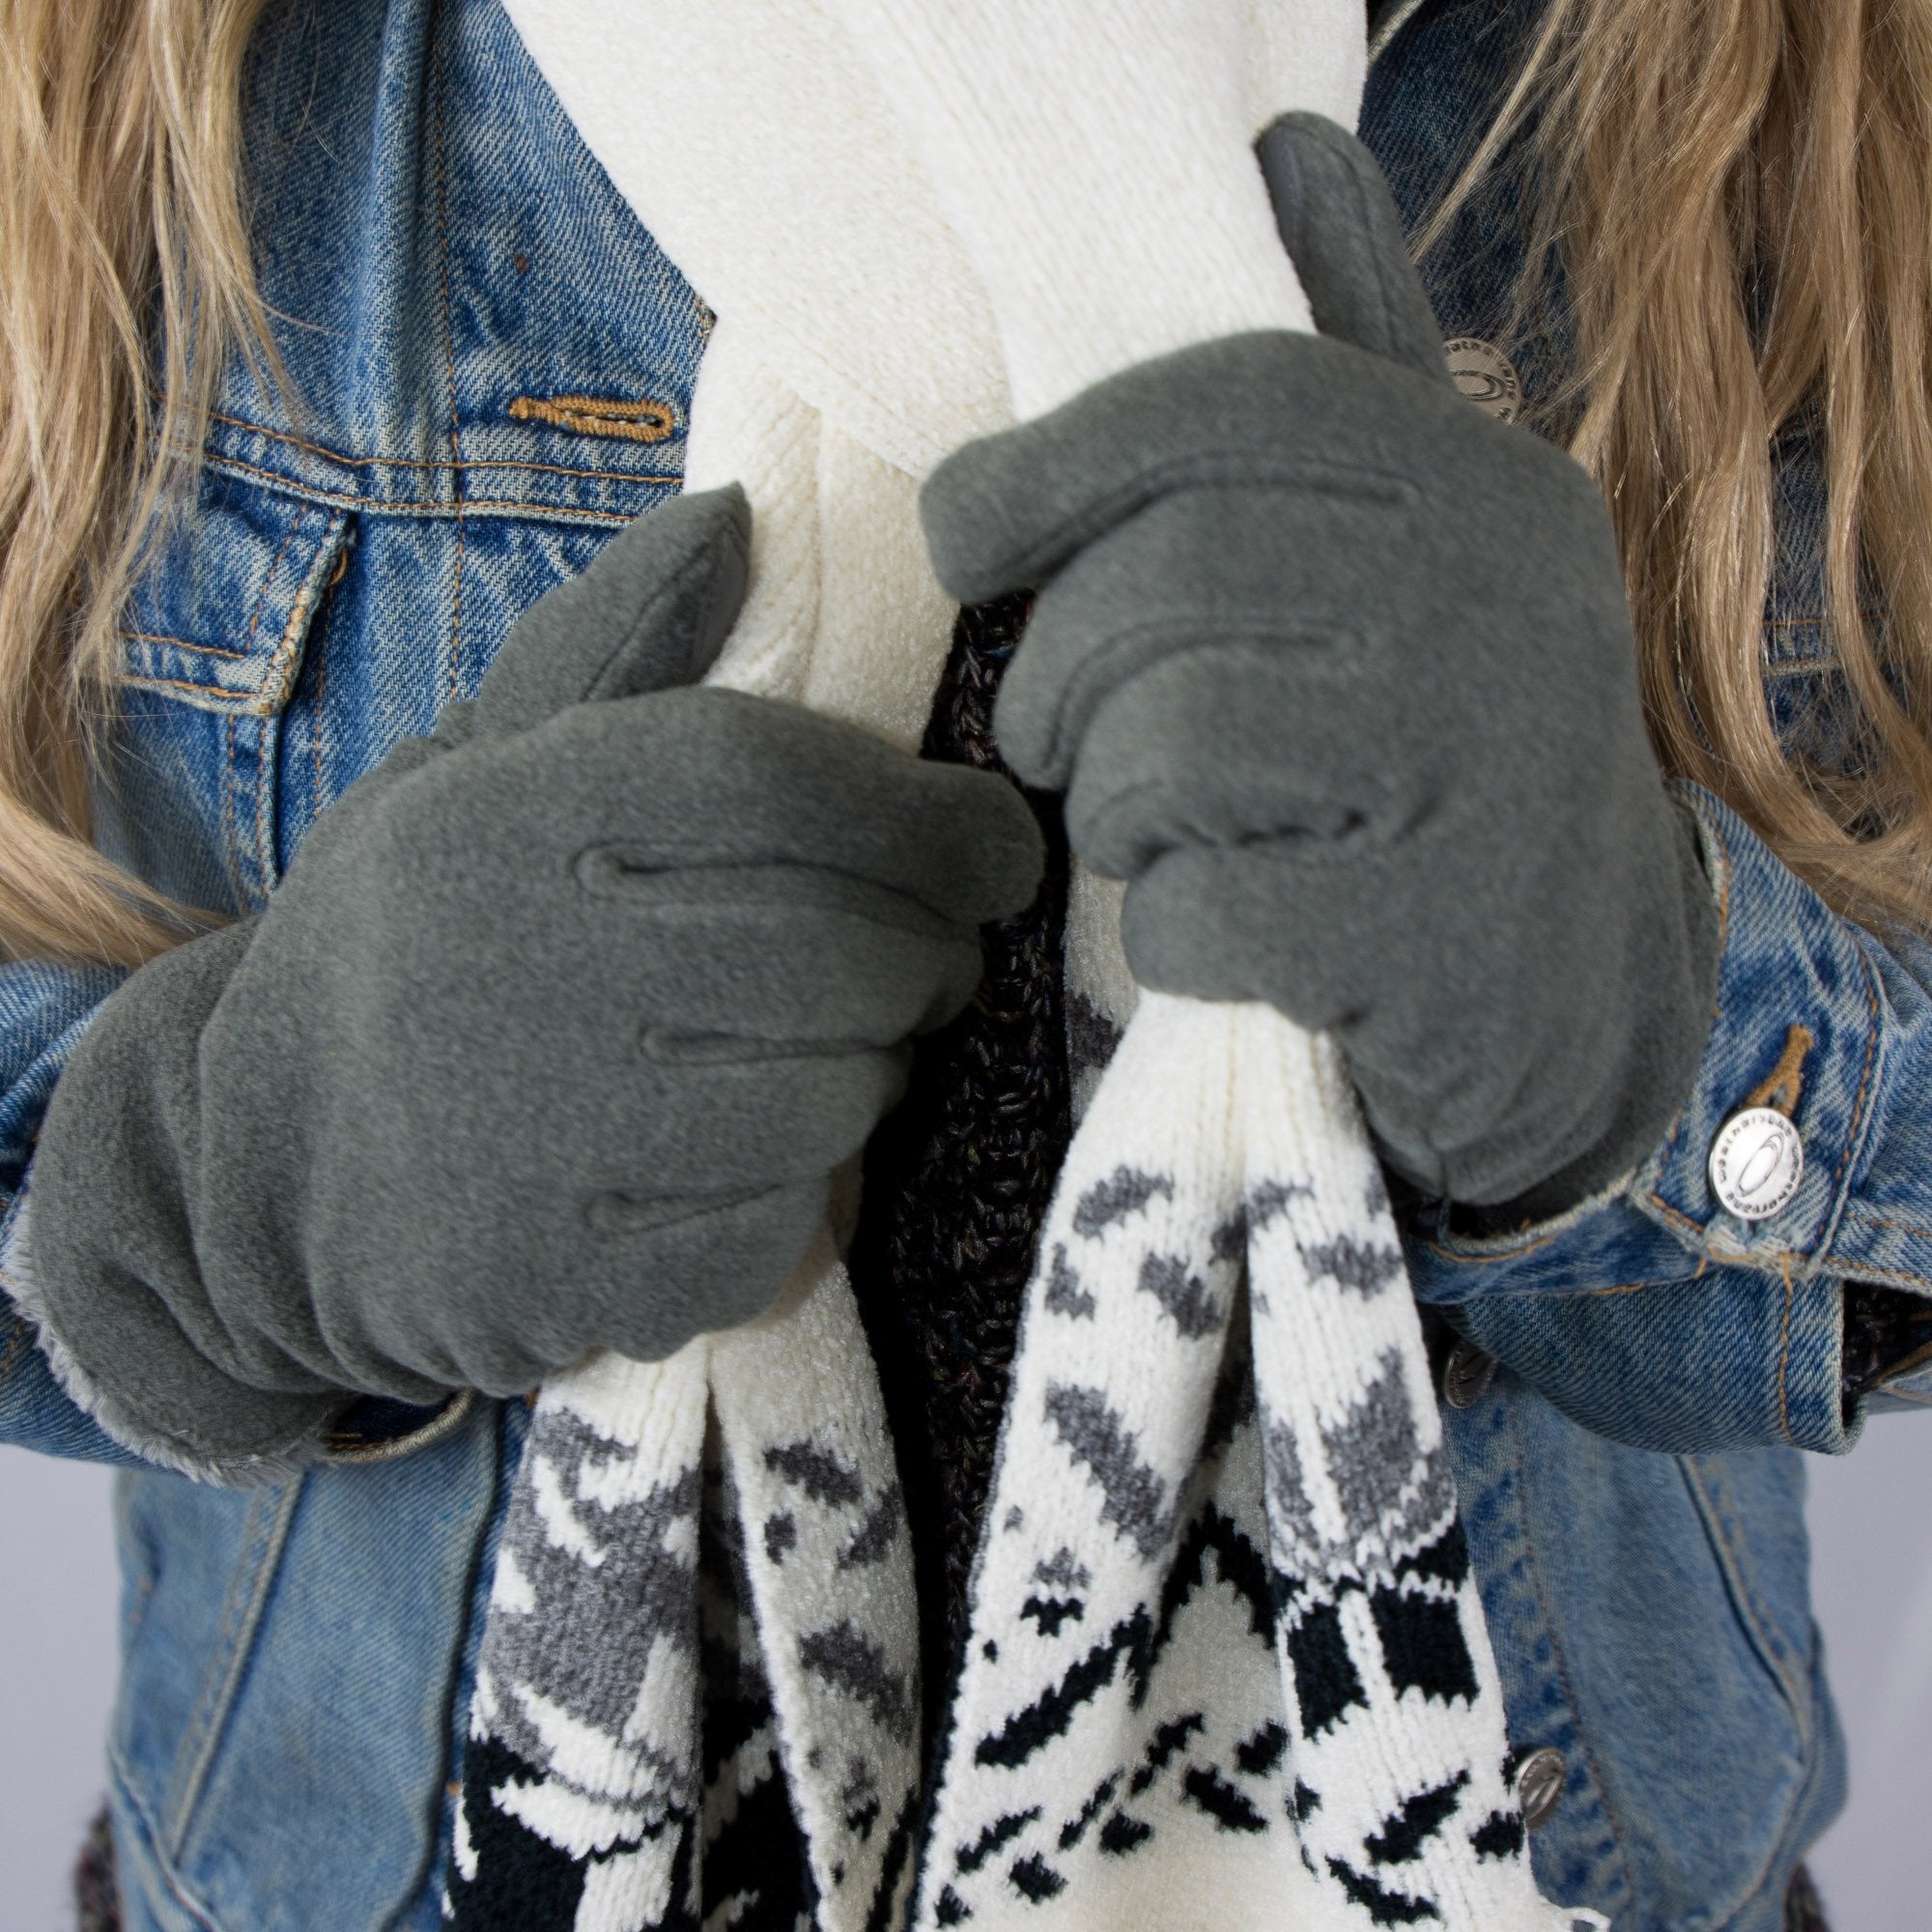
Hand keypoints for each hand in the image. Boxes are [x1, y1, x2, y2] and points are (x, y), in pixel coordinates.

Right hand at [28, 488, 1043, 1467]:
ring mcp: (532, 1137)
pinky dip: (799, 1199)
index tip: (993, 847)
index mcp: (505, 812)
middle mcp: (515, 959)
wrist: (252, 1169)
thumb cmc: (425, 944)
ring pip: (832, 1096)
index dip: (929, 817)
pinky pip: (775, 1231)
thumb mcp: (477, 772)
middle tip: (937, 963)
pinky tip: (747, 1163)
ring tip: (834, 1057)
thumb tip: (737, 512)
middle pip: (838, 947)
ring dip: (873, 1076)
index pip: (775, 779)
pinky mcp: (556, 1282)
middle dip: (934, 958)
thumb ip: (611, 648)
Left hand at [918, 113, 1716, 1208]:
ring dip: (1112, 807)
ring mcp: (1484, 780)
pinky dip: (1166, 935)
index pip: (1235, 404)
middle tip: (1051, 736)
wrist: (1566, 987)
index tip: (959, 528)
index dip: (1059, 458)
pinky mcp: (1436, 944)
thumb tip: (1291, 151)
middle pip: (1172, 578)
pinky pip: (1201, 914)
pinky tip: (1219, 933)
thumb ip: (1346, 388)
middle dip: (1059, 673)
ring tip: (1149, 828)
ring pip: (1172, 749)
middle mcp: (1505, 606)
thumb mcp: (1417, 553)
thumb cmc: (1433, 752)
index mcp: (1485, 488)